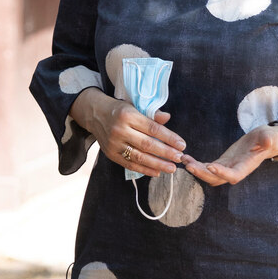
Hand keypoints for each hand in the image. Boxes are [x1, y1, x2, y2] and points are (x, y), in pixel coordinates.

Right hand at [71, 88, 185, 176]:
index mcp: (128, 115)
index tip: (181, 145)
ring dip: (158, 164)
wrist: (95, 114)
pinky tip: (157, 172)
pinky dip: (145, 170)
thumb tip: (167, 117)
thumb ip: (151, 114)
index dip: (169, 138)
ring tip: (171, 168)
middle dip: (166, 152)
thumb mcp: (134, 106)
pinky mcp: (111, 154)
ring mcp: (114, 144)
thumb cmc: (120, 110)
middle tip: (180, 158)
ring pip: (139, 157)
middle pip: (147, 144)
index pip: (152, 128)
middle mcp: (120, 130)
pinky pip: (130, 165)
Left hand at [184, 125, 277, 185]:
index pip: (233, 175)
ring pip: (209, 175)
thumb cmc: (270, 139)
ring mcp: (228, 168)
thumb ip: (268, 140)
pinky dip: (197, 164)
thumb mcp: (270, 137)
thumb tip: (268, 141)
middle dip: (202, 173)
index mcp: (246, 167)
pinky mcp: (223, 163)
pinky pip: (207, 167)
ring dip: (196, 169)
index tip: (210, 166)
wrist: (266, 141)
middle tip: (189, 165)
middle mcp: (235, 170)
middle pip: (216, 179)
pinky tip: (186, 158)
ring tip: (184, 160)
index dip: (222, 173)